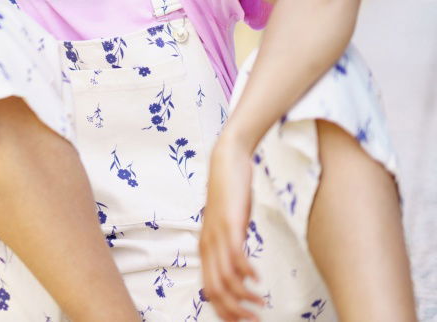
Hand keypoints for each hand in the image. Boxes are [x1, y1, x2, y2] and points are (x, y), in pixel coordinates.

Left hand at [199, 135, 265, 320]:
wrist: (227, 162)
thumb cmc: (230, 195)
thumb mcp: (229, 226)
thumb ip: (231, 247)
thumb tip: (242, 273)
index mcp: (206, 248)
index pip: (209, 290)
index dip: (224, 310)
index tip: (242, 321)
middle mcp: (208, 245)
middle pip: (215, 290)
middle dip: (234, 311)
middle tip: (253, 320)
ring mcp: (217, 235)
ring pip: (226, 278)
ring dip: (244, 297)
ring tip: (261, 304)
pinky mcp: (229, 224)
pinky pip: (236, 256)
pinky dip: (247, 273)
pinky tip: (258, 279)